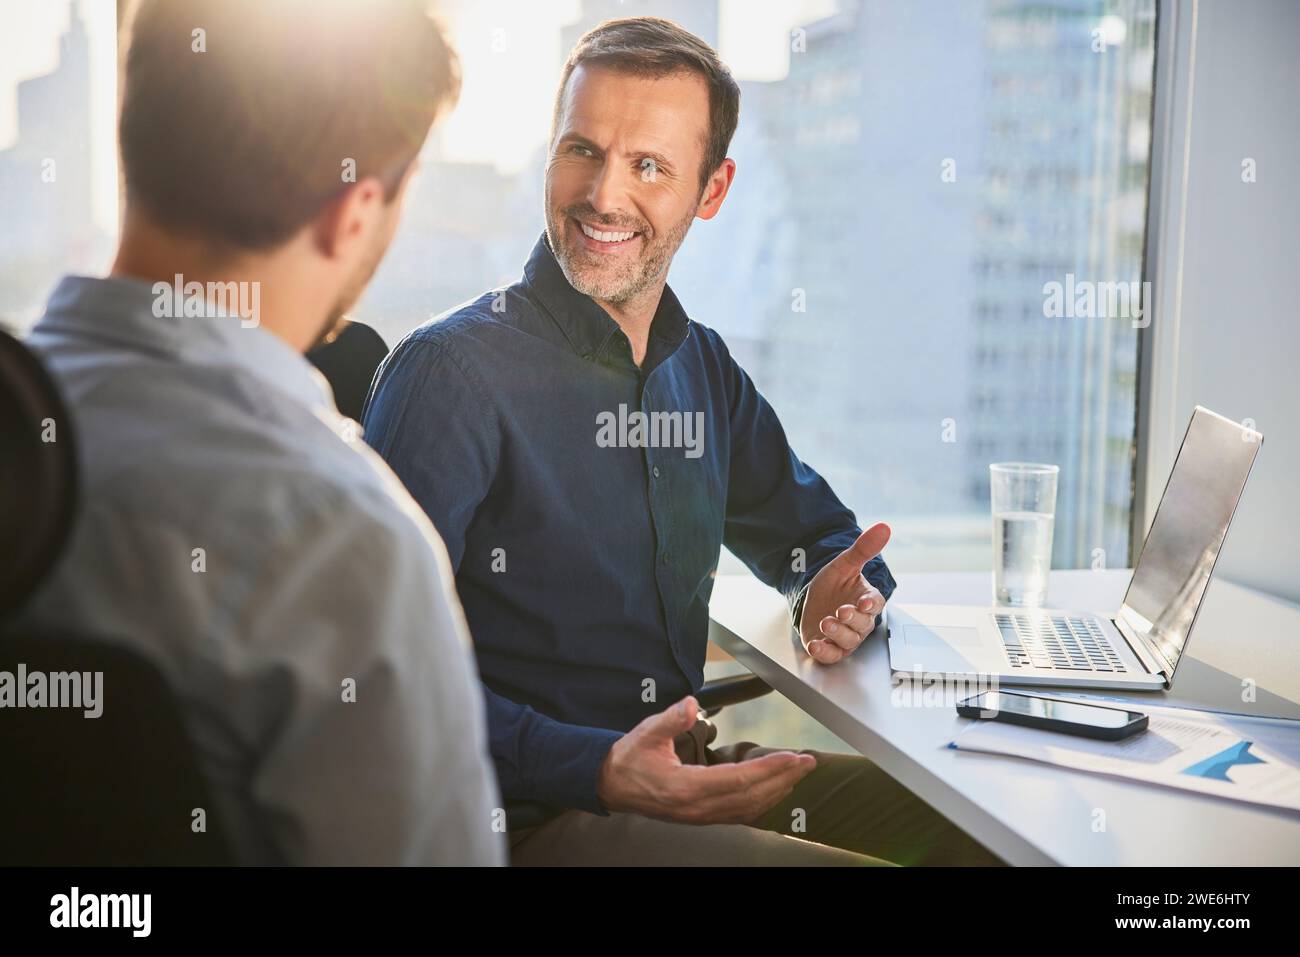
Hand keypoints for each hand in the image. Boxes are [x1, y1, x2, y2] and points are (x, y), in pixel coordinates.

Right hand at [596, 696, 815, 824]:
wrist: (611, 785)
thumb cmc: (630, 758)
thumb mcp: (646, 732)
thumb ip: (670, 719)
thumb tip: (688, 704)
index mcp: (685, 787)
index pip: (738, 780)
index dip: (769, 769)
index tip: (793, 758)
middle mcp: (697, 807)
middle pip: (751, 796)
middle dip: (784, 779)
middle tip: (808, 762)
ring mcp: (701, 816)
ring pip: (749, 808)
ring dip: (777, 790)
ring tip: (797, 773)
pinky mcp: (702, 816)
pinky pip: (740, 813)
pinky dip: (763, 801)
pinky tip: (775, 790)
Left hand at [799, 522, 890, 663]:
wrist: (813, 601)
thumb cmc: (834, 585)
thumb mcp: (844, 564)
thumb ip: (863, 549)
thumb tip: (883, 527)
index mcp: (866, 600)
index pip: (875, 604)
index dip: (870, 604)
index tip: (864, 603)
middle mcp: (859, 622)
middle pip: (862, 625)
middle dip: (852, 620)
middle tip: (841, 611)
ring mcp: (845, 637)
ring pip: (848, 641)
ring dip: (838, 634)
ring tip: (826, 622)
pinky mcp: (829, 648)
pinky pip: (831, 655)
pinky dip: (824, 652)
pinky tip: (816, 645)